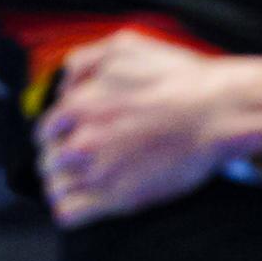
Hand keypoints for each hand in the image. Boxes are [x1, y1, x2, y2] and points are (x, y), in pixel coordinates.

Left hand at [35, 32, 235, 226]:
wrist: (217, 112)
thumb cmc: (177, 78)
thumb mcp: (121, 48)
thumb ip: (83, 62)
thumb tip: (64, 84)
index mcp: (78, 105)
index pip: (44, 131)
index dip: (55, 137)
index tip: (64, 141)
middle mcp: (82, 140)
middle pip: (48, 161)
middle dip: (58, 162)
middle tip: (73, 164)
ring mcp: (99, 172)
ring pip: (55, 188)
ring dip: (61, 187)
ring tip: (73, 187)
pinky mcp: (119, 199)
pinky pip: (70, 213)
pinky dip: (69, 211)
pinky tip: (78, 207)